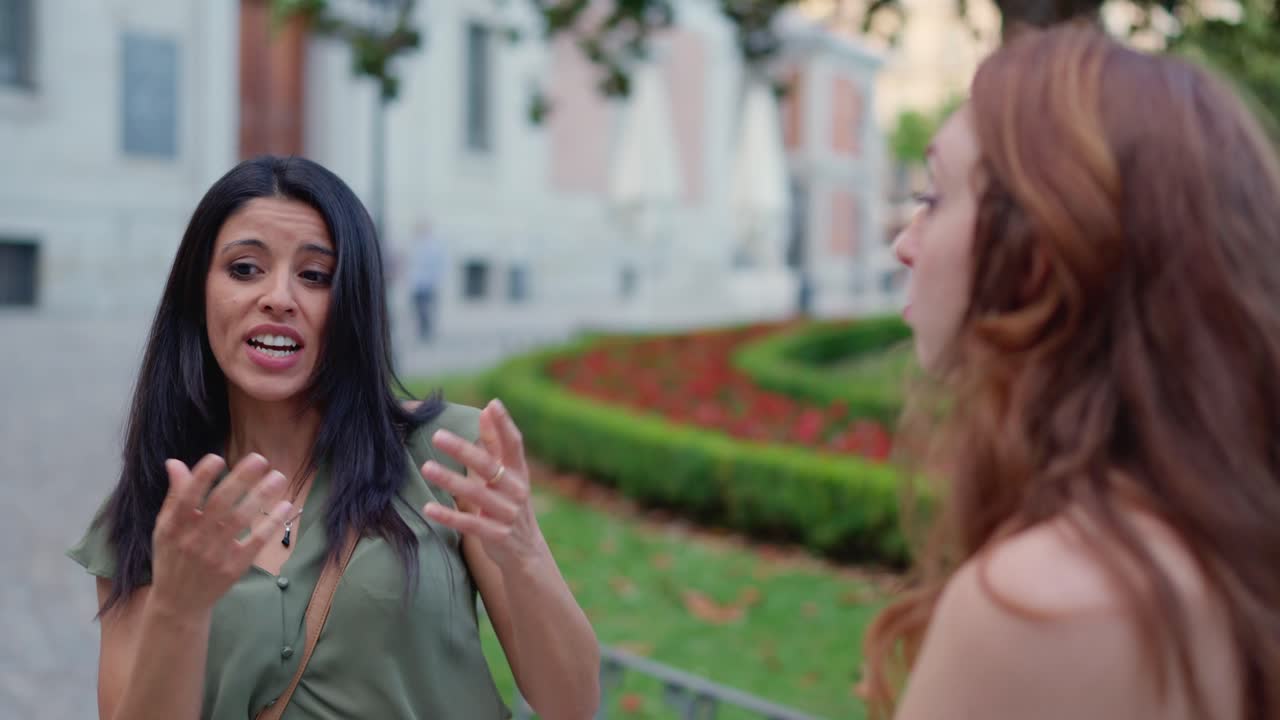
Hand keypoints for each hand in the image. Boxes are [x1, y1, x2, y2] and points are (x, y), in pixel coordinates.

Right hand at [150, 453, 294, 615]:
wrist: (179, 603)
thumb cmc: (172, 558)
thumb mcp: (164, 528)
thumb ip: (174, 496)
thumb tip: (175, 462)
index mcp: (174, 527)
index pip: (187, 497)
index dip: (201, 477)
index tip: (217, 458)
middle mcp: (195, 539)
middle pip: (220, 504)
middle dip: (240, 479)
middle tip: (260, 459)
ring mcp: (216, 554)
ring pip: (241, 519)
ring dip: (261, 496)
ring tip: (278, 477)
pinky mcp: (235, 567)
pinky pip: (256, 541)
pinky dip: (271, 523)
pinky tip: (285, 505)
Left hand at [421, 399, 546, 573]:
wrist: (526, 551)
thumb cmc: (510, 503)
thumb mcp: (508, 474)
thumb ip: (496, 443)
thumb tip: (488, 407)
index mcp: (519, 472)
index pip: (514, 444)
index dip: (505, 425)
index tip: (492, 405)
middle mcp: (517, 490)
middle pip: (488, 466)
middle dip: (463, 450)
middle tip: (437, 435)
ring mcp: (508, 514)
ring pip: (476, 494)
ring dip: (450, 480)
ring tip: (426, 467)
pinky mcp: (497, 535)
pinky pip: (470, 524)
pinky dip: (448, 516)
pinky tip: (428, 507)